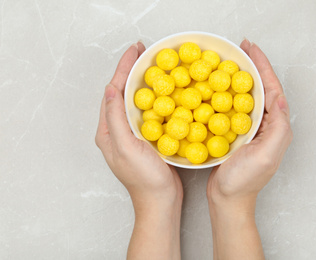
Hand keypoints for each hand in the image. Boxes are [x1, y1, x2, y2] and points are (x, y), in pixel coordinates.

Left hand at [95, 42, 181, 259]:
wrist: (160, 201)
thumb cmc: (144, 179)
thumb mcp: (126, 147)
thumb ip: (115, 118)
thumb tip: (110, 89)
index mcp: (108, 131)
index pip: (113, 91)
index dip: (123, 68)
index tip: (135, 50)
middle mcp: (117, 130)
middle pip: (122, 93)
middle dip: (132, 70)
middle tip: (144, 52)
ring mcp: (132, 134)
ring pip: (136, 100)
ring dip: (143, 81)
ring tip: (153, 65)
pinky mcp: (146, 138)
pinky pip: (148, 111)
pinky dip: (154, 97)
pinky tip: (164, 91)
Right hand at [207, 39, 292, 259]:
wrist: (228, 200)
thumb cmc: (244, 181)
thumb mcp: (266, 155)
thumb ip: (278, 127)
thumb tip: (280, 98)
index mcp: (275, 127)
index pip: (271, 89)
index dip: (262, 66)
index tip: (250, 49)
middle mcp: (266, 125)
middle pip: (260, 88)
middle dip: (252, 66)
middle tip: (241, 48)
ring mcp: (250, 129)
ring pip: (247, 95)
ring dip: (240, 76)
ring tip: (231, 61)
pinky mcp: (236, 133)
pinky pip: (233, 107)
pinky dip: (227, 93)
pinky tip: (217, 86)